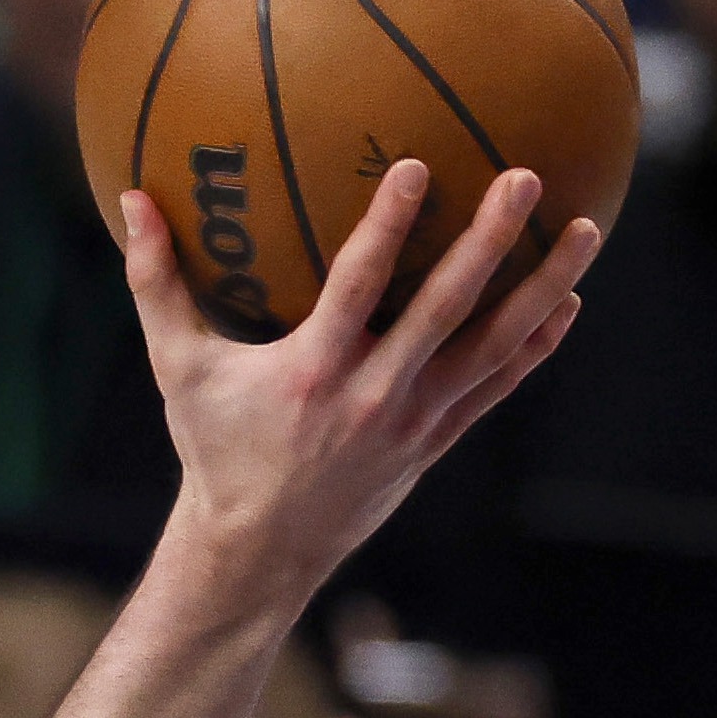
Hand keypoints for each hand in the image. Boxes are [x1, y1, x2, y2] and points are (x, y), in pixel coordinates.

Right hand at [119, 161, 594, 619]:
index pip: (358, 285)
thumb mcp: (179, 368)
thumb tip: (128, 197)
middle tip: (526, 177)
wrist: (260, 552)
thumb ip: (156, 282)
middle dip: (491, 241)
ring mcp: (416, 421)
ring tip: (587, 230)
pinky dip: (536, 347)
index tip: (417, 165)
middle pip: (447, 308)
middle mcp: (376, 395)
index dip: (389, 226)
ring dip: (544, 287)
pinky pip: (498, 386)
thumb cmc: (215, 449)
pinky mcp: (436, 441)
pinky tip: (568, 303)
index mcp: (314, 371)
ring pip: (494, 346)